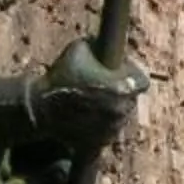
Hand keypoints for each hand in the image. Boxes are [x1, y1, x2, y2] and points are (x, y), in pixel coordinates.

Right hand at [34, 39, 148, 150]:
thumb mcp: (79, 49)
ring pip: (121, 116)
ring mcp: (111, 129)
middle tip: (105, 84)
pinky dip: (102, 124)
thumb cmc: (59, 77)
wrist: (39, 109)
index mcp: (121, 87)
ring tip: (94, 100)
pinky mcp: (100, 142)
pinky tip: (89, 114)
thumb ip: (100, 45)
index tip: (121, 70)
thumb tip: (110, 41)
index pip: (143, 80)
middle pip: (132, 98)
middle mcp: (121, 110)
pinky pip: (108, 131)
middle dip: (122, 90)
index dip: (132, 73)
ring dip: (112, 107)